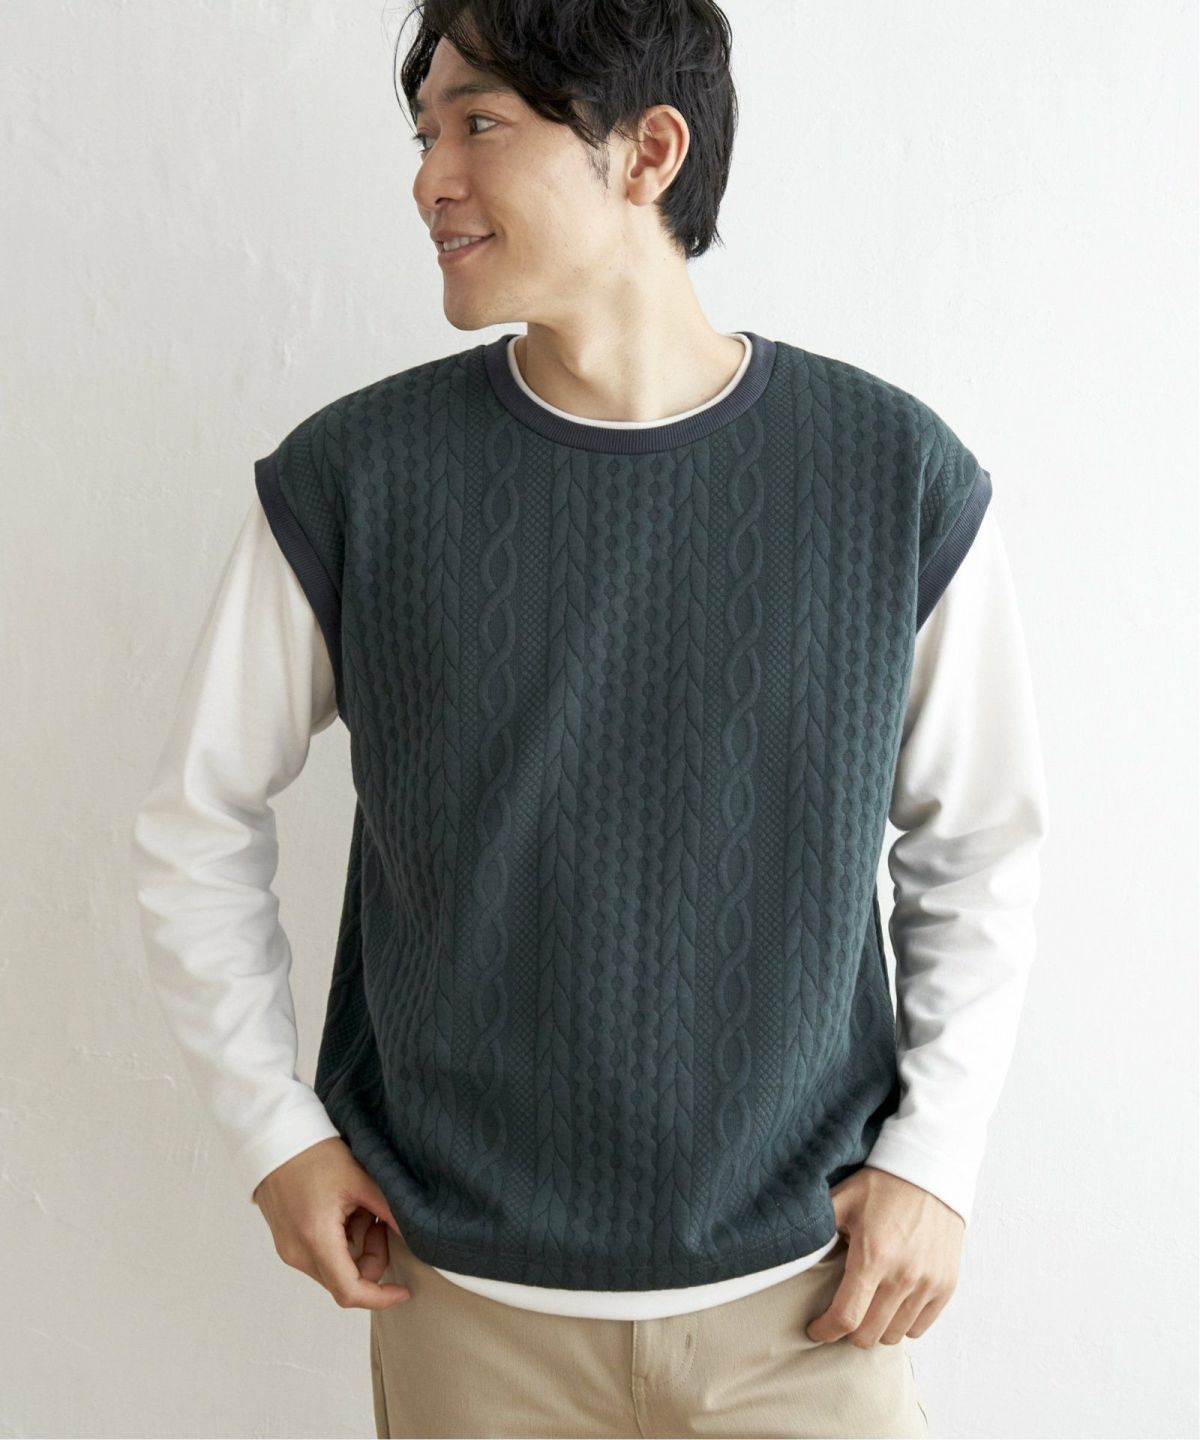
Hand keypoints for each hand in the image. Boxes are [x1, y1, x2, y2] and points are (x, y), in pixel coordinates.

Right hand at [253, 1136, 412, 1310]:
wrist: (276, 1139)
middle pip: (346, 1280)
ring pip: (335, 1268)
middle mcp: (298, 1253)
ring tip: (358, 1207)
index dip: (380, 1297)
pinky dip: (340, 1241)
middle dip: (371, 1256)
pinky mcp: (287, 1242)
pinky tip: (344, 1210)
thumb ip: (390, 1212)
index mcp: (316, 1240)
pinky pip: (321, 1256)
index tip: (403, 1291)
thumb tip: (417, 1235)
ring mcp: (289, 1250)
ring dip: (356, 1246)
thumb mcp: (359, 1180)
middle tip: (377, 1219)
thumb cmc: (315, 1154)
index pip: (350, 1291)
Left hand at [805, 1165, 963, 1347]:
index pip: (846, 1317)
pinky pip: (920, 1327)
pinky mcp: (946, 1286)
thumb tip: (789, 1247)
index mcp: (874, 1256)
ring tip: (866, 1306)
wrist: (931, 1172)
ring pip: (894, 1335)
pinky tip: (891, 1304)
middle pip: (869, 1335)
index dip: (825, 1330)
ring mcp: (929, 1284)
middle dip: (848, 1331)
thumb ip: (817, 1226)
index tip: (815, 1329)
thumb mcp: (843, 1198)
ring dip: (876, 1327)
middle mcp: (904, 1276)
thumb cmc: (882, 1185)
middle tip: (840, 1314)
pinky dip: (902, 1323)